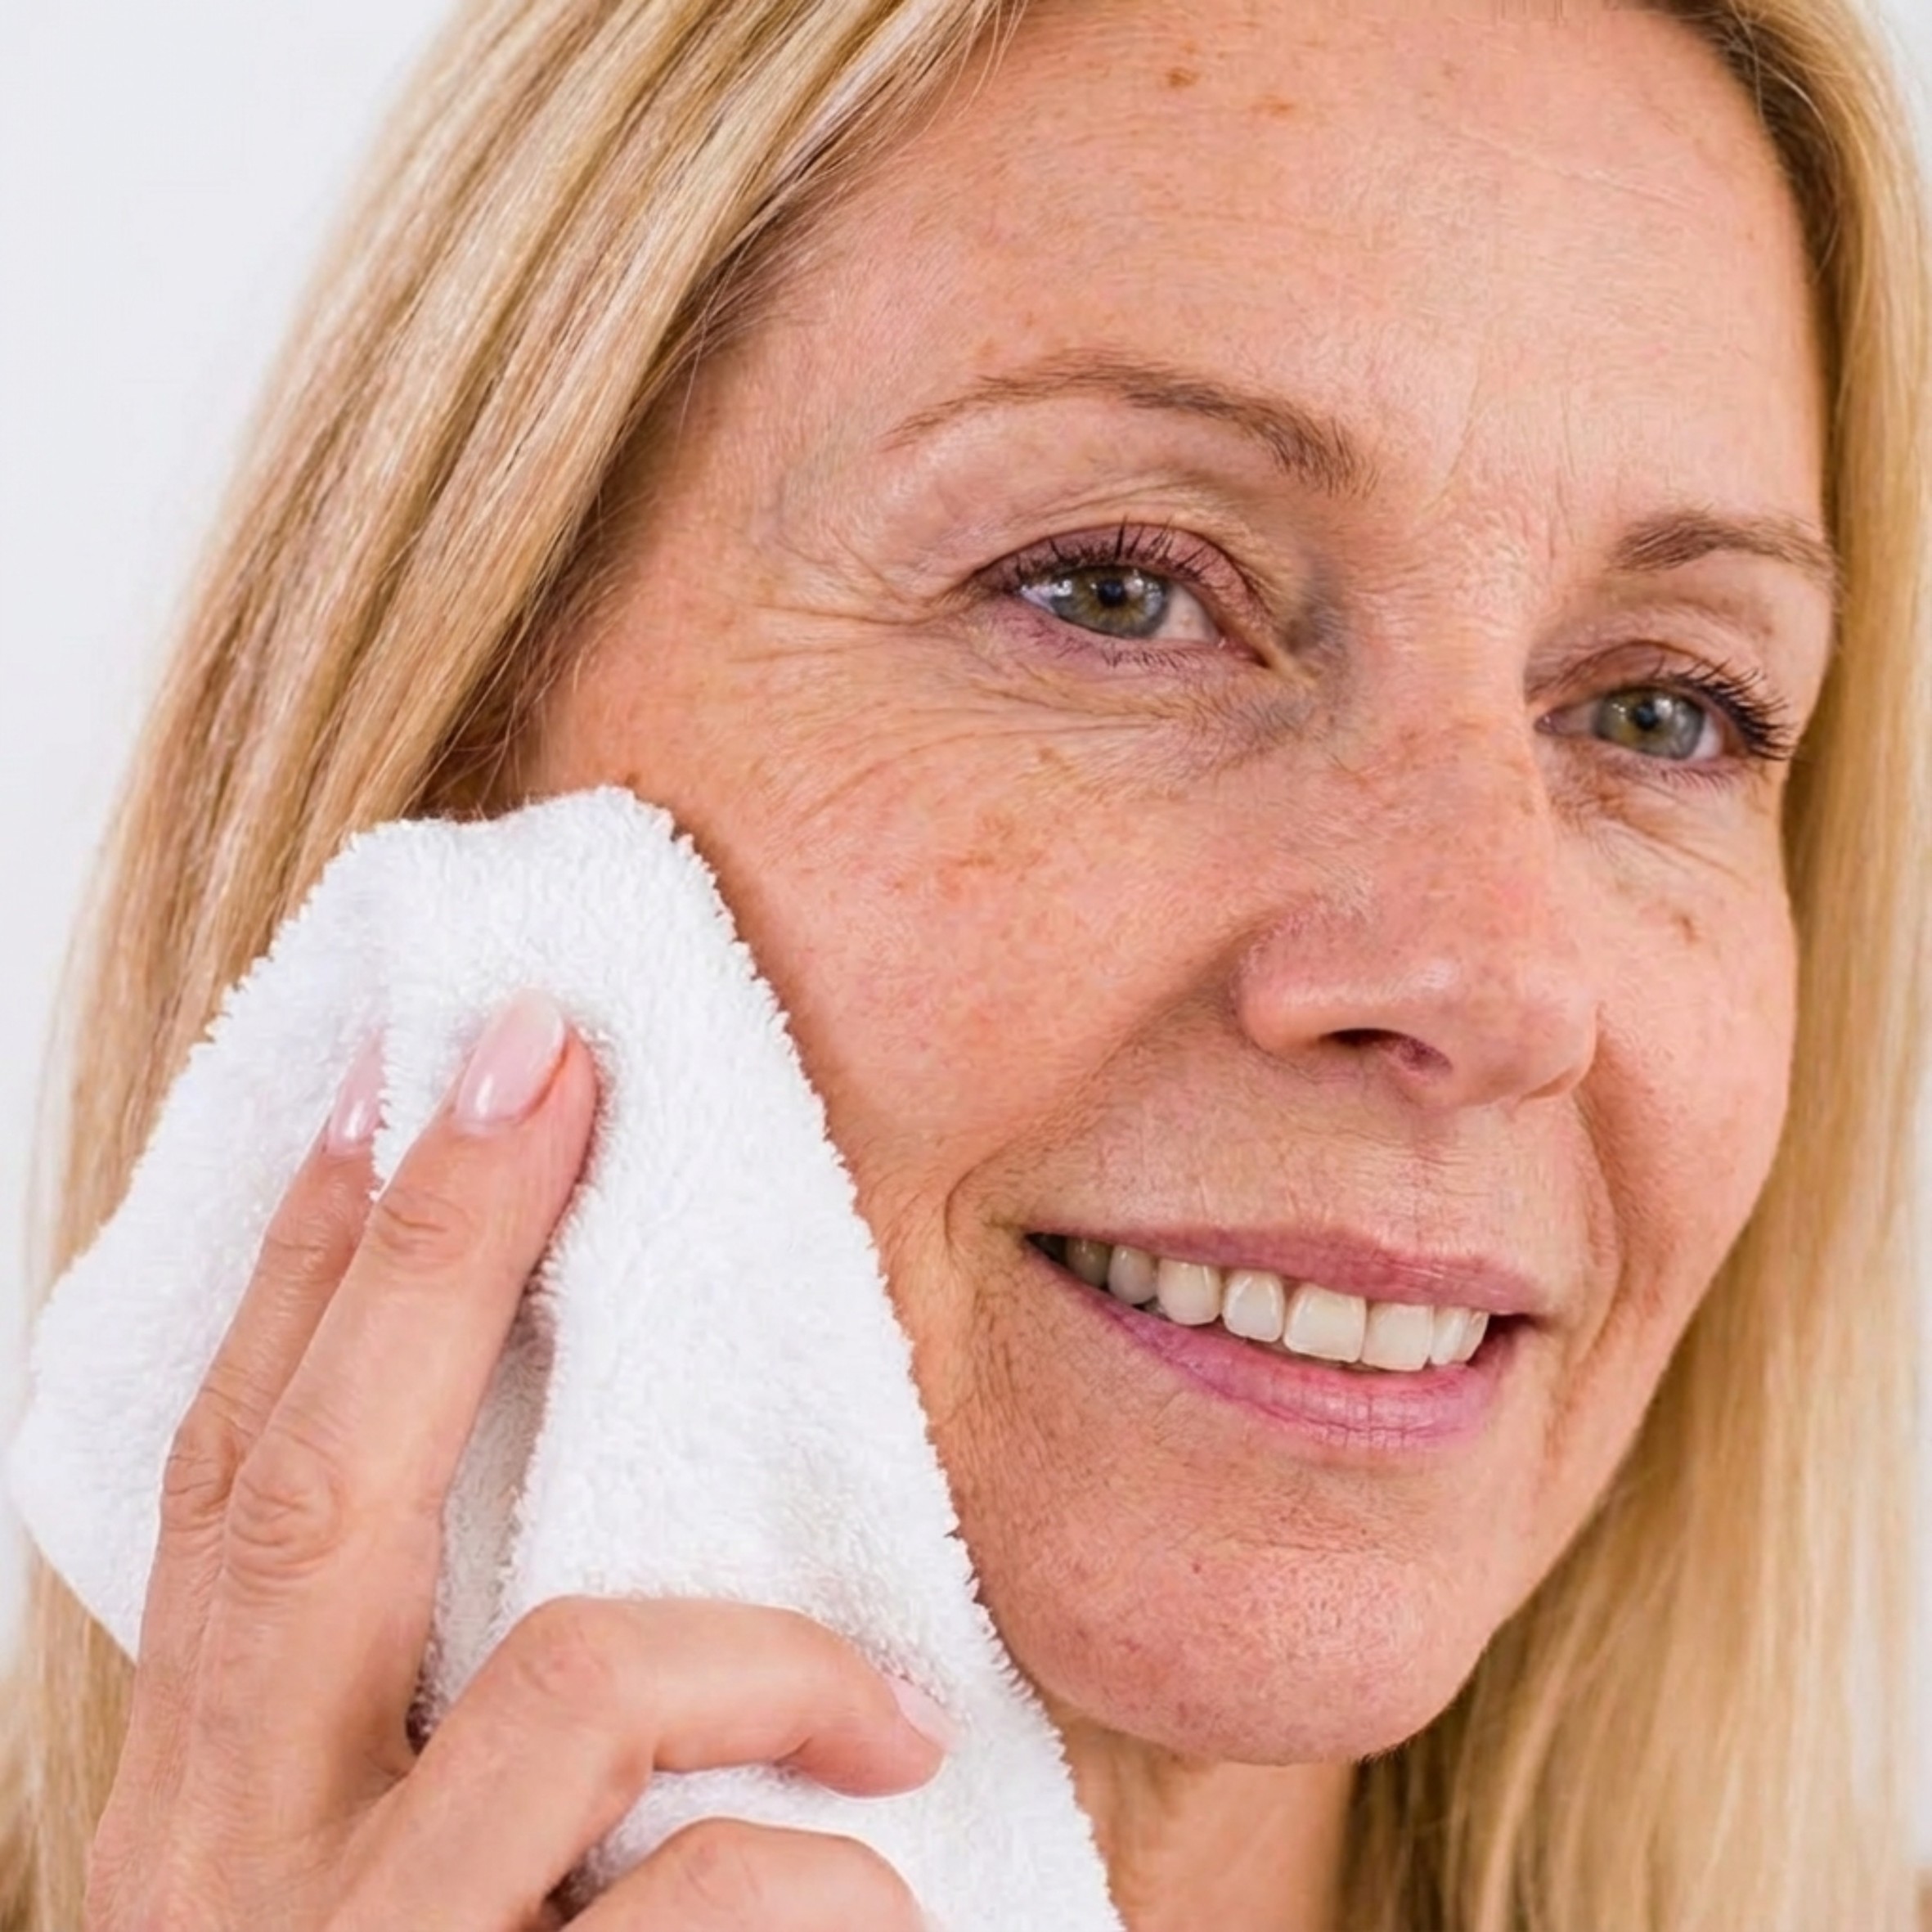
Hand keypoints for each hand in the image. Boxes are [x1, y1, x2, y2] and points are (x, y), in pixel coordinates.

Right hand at [84, 991, 946, 1929]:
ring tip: (894, 1712)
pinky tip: (881, 1916)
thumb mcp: (385, 1911)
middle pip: (320, 1506)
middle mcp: (227, 1887)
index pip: (232, 1495)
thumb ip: (450, 1748)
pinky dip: (818, 1886)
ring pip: (561, 1694)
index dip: (291, 1283)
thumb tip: (598, 1542)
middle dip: (426, 1256)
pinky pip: (713, 1914)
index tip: (381, 1086)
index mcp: (214, 1826)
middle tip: (537, 1055)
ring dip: (747, 1654)